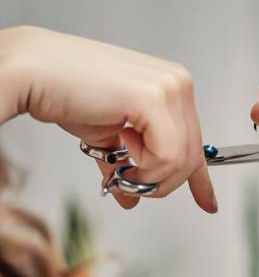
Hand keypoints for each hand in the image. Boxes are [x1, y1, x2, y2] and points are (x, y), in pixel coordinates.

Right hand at [0, 26, 215, 211]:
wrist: (33, 73)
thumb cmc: (67, 95)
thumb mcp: (108, 137)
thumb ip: (127, 164)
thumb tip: (131, 199)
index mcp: (173, 88)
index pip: (196, 142)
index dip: (201, 179)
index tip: (208, 204)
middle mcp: (179, 84)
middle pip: (191, 157)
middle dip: (159, 182)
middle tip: (126, 181)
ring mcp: (170, 87)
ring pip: (181, 160)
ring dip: (146, 175)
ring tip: (118, 159)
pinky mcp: (154, 97)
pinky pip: (167, 154)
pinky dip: (143, 165)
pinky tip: (120, 140)